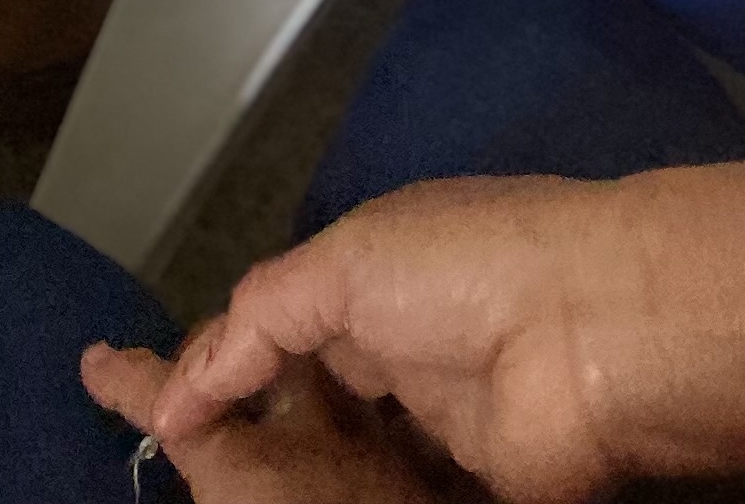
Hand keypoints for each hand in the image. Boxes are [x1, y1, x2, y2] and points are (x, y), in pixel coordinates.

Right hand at [124, 180, 645, 503]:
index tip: (152, 412)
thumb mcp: (345, 264)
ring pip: (347, 464)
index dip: (218, 366)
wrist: (592, 333)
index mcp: (372, 274)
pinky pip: (390, 503)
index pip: (277, 325)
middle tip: (184, 474)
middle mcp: (400, 345)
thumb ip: (260, 318)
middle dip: (252, 433)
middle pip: (308, 401)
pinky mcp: (465, 489)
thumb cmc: (466, 270)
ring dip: (301, 482)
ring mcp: (434, 423)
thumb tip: (180, 389)